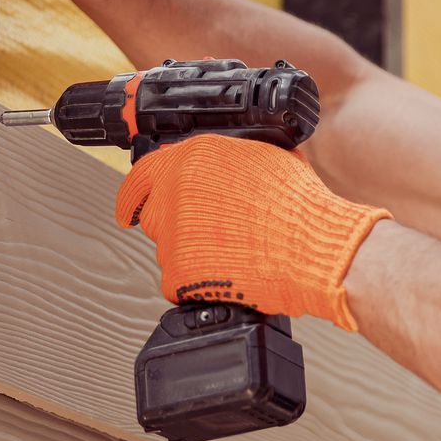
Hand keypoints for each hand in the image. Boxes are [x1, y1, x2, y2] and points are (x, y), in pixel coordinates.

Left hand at [117, 136, 390, 331]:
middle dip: (177, 227)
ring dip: (193, 254)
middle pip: (154, 215)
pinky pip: (179, 283)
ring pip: (169, 250)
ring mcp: (173, 234)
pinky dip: (199, 283)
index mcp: (192, 157)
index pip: (142, 174)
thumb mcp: (266, 157)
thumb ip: (230, 157)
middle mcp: (174, 191)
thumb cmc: (297, 206)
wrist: (310, 247)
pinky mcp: (179, 274)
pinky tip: (230, 273)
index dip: (134, 195)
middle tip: (207, 235)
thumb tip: (227, 163)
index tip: (130, 207)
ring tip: (234, 253)